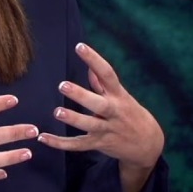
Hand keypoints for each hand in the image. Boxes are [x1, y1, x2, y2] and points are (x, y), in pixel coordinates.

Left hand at [38, 43, 163, 170]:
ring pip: (89, 125)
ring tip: (57, 112)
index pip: (108, 74)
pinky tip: (44, 138)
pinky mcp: (99, 144)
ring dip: (73, 119)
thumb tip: (90, 66)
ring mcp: (107, 130)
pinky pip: (78, 145)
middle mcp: (114, 112)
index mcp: (119, 96)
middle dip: (81, 95)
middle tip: (63, 85)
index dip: (94, 59)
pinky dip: (61, 143)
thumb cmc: (130, 114)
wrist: (148, 145)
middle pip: (98, 104)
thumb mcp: (122, 96)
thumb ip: (103, 83)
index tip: (80, 46)